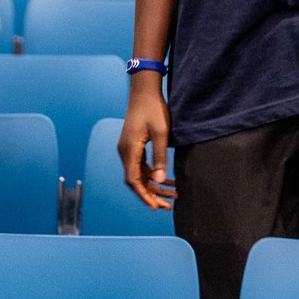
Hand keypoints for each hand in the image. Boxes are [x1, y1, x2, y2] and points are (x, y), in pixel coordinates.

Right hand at [118, 85, 174, 209]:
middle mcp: (125, 152)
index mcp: (129, 150)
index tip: (156, 207)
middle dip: (152, 194)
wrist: (144, 91)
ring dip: (154, 185)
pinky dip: (153, 175)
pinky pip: (141, 166)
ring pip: (140, 175)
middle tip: (169, 206)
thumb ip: (160, 157)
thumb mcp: (161, 133)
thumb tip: (159, 180)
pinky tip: (167, 180)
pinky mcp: (133, 146)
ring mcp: (128, 149)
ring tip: (173, 194)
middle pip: (136, 181)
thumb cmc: (153, 109)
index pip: (133, 180)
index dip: (145, 195)